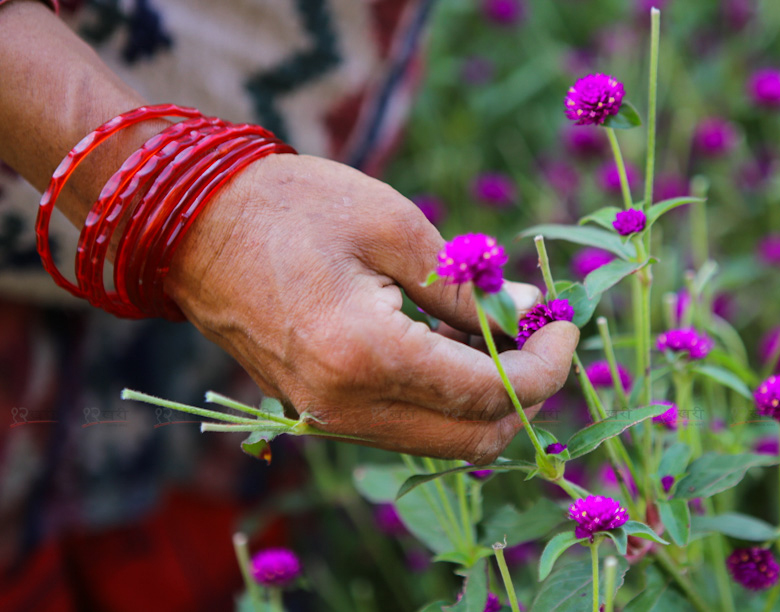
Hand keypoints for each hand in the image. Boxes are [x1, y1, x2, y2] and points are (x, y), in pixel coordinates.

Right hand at [164, 154, 578, 461]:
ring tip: (503, 331)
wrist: (192, 227)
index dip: (547, 367)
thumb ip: (468, 289)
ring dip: (486, 398)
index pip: (490, 394)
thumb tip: (528, 317)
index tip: (568, 326)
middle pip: (471, 439)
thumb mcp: (397, 229)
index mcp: (367, 355)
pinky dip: (445, 397)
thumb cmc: (294, 208)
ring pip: (440, 440)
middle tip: (544, 336)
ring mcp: (327, 419)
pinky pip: (404, 426)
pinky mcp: (319, 414)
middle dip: (526, 394)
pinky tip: (457, 344)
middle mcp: (346, 407)